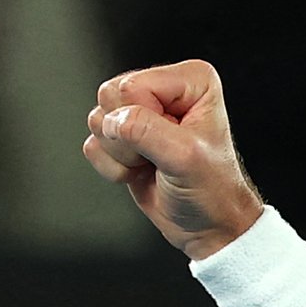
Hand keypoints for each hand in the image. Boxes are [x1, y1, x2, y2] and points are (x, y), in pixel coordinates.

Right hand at [87, 60, 267, 255]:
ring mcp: (141, 111)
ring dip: (121, 155)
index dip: (144, 120)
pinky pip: (92, 145)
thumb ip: (146, 131)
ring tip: (153, 164)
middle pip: (110, 96)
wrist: (208, 226)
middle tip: (159, 155)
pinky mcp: (123, 136)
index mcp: (191, 80)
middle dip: (128, 138)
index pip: (133, 86)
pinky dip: (113, 167)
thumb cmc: (213, 190)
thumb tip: (112, 121)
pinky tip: (141, 172)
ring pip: (97, 120)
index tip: (172, 142)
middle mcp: (165, 89)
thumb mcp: (185, 157)